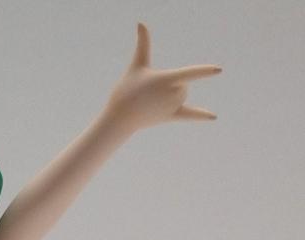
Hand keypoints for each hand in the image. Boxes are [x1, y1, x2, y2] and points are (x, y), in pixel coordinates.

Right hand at [105, 22, 221, 132]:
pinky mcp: (170, 116)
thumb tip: (141, 23)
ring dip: (172, 93)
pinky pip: (189, 115)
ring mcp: (172, 106)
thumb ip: (143, 43)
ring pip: (184, 94)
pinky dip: (201, 115)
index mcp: (166, 80)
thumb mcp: (137, 63)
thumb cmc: (127, 89)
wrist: (120, 117)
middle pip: (184, 83)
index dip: (204, 71)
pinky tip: (214, 117)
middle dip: (171, 83)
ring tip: (154, 99)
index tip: (219, 70)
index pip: (190, 74)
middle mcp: (172, 94)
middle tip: (151, 91)